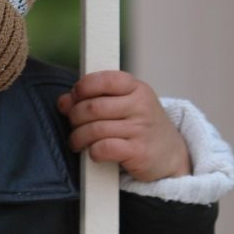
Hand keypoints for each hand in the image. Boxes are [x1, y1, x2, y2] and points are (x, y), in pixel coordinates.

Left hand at [57, 70, 190, 181]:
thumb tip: (63, 101)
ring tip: (76, 142)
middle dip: (75, 116)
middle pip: (93, 107)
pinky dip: (93, 151)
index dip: (83, 88)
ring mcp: (141, 129)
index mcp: (137, 88)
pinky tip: (94, 152)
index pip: (105, 80)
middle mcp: (141, 106)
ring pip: (95, 129)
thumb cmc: (139, 125)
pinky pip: (104, 148)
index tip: (74, 97)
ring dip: (78, 138)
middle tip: (73, 123)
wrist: (170, 154)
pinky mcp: (139, 152)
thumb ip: (95, 98)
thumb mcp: (124, 104)